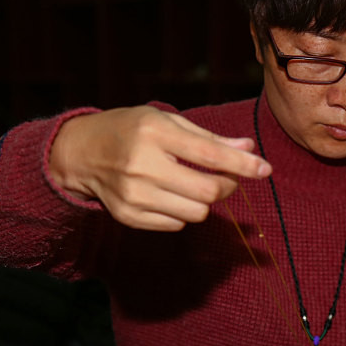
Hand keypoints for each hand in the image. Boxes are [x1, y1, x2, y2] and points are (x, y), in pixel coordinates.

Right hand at [49, 105, 270, 230]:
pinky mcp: (127, 216)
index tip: (265, 168)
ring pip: (196, 212)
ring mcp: (133, 194)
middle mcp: (142, 164)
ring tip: (192, 183)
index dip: (243, 164)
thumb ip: (209, 137)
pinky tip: (169, 194)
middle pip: (208, 191)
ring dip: (205, 201)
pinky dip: (182, 212)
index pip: (210, 154)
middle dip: (227, 186)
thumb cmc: (131, 130)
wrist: (80, 153)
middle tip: (226, 177)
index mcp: (154, 133)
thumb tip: (248, 147)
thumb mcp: (167, 121)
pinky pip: (176, 224)